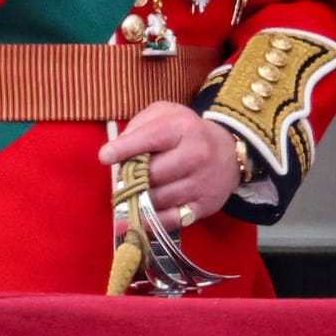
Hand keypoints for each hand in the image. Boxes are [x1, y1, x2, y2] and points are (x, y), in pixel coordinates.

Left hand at [98, 101, 241, 231]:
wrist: (230, 152)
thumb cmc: (187, 132)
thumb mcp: (166, 115)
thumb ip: (139, 125)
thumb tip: (115, 150)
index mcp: (183, 128)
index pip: (151, 138)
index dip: (124, 148)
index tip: (105, 156)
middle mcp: (196, 155)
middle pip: (150, 174)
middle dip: (130, 179)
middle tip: (122, 179)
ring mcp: (201, 182)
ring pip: (156, 199)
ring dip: (138, 199)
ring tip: (132, 194)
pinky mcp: (204, 206)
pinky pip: (168, 220)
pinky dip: (150, 220)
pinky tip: (139, 216)